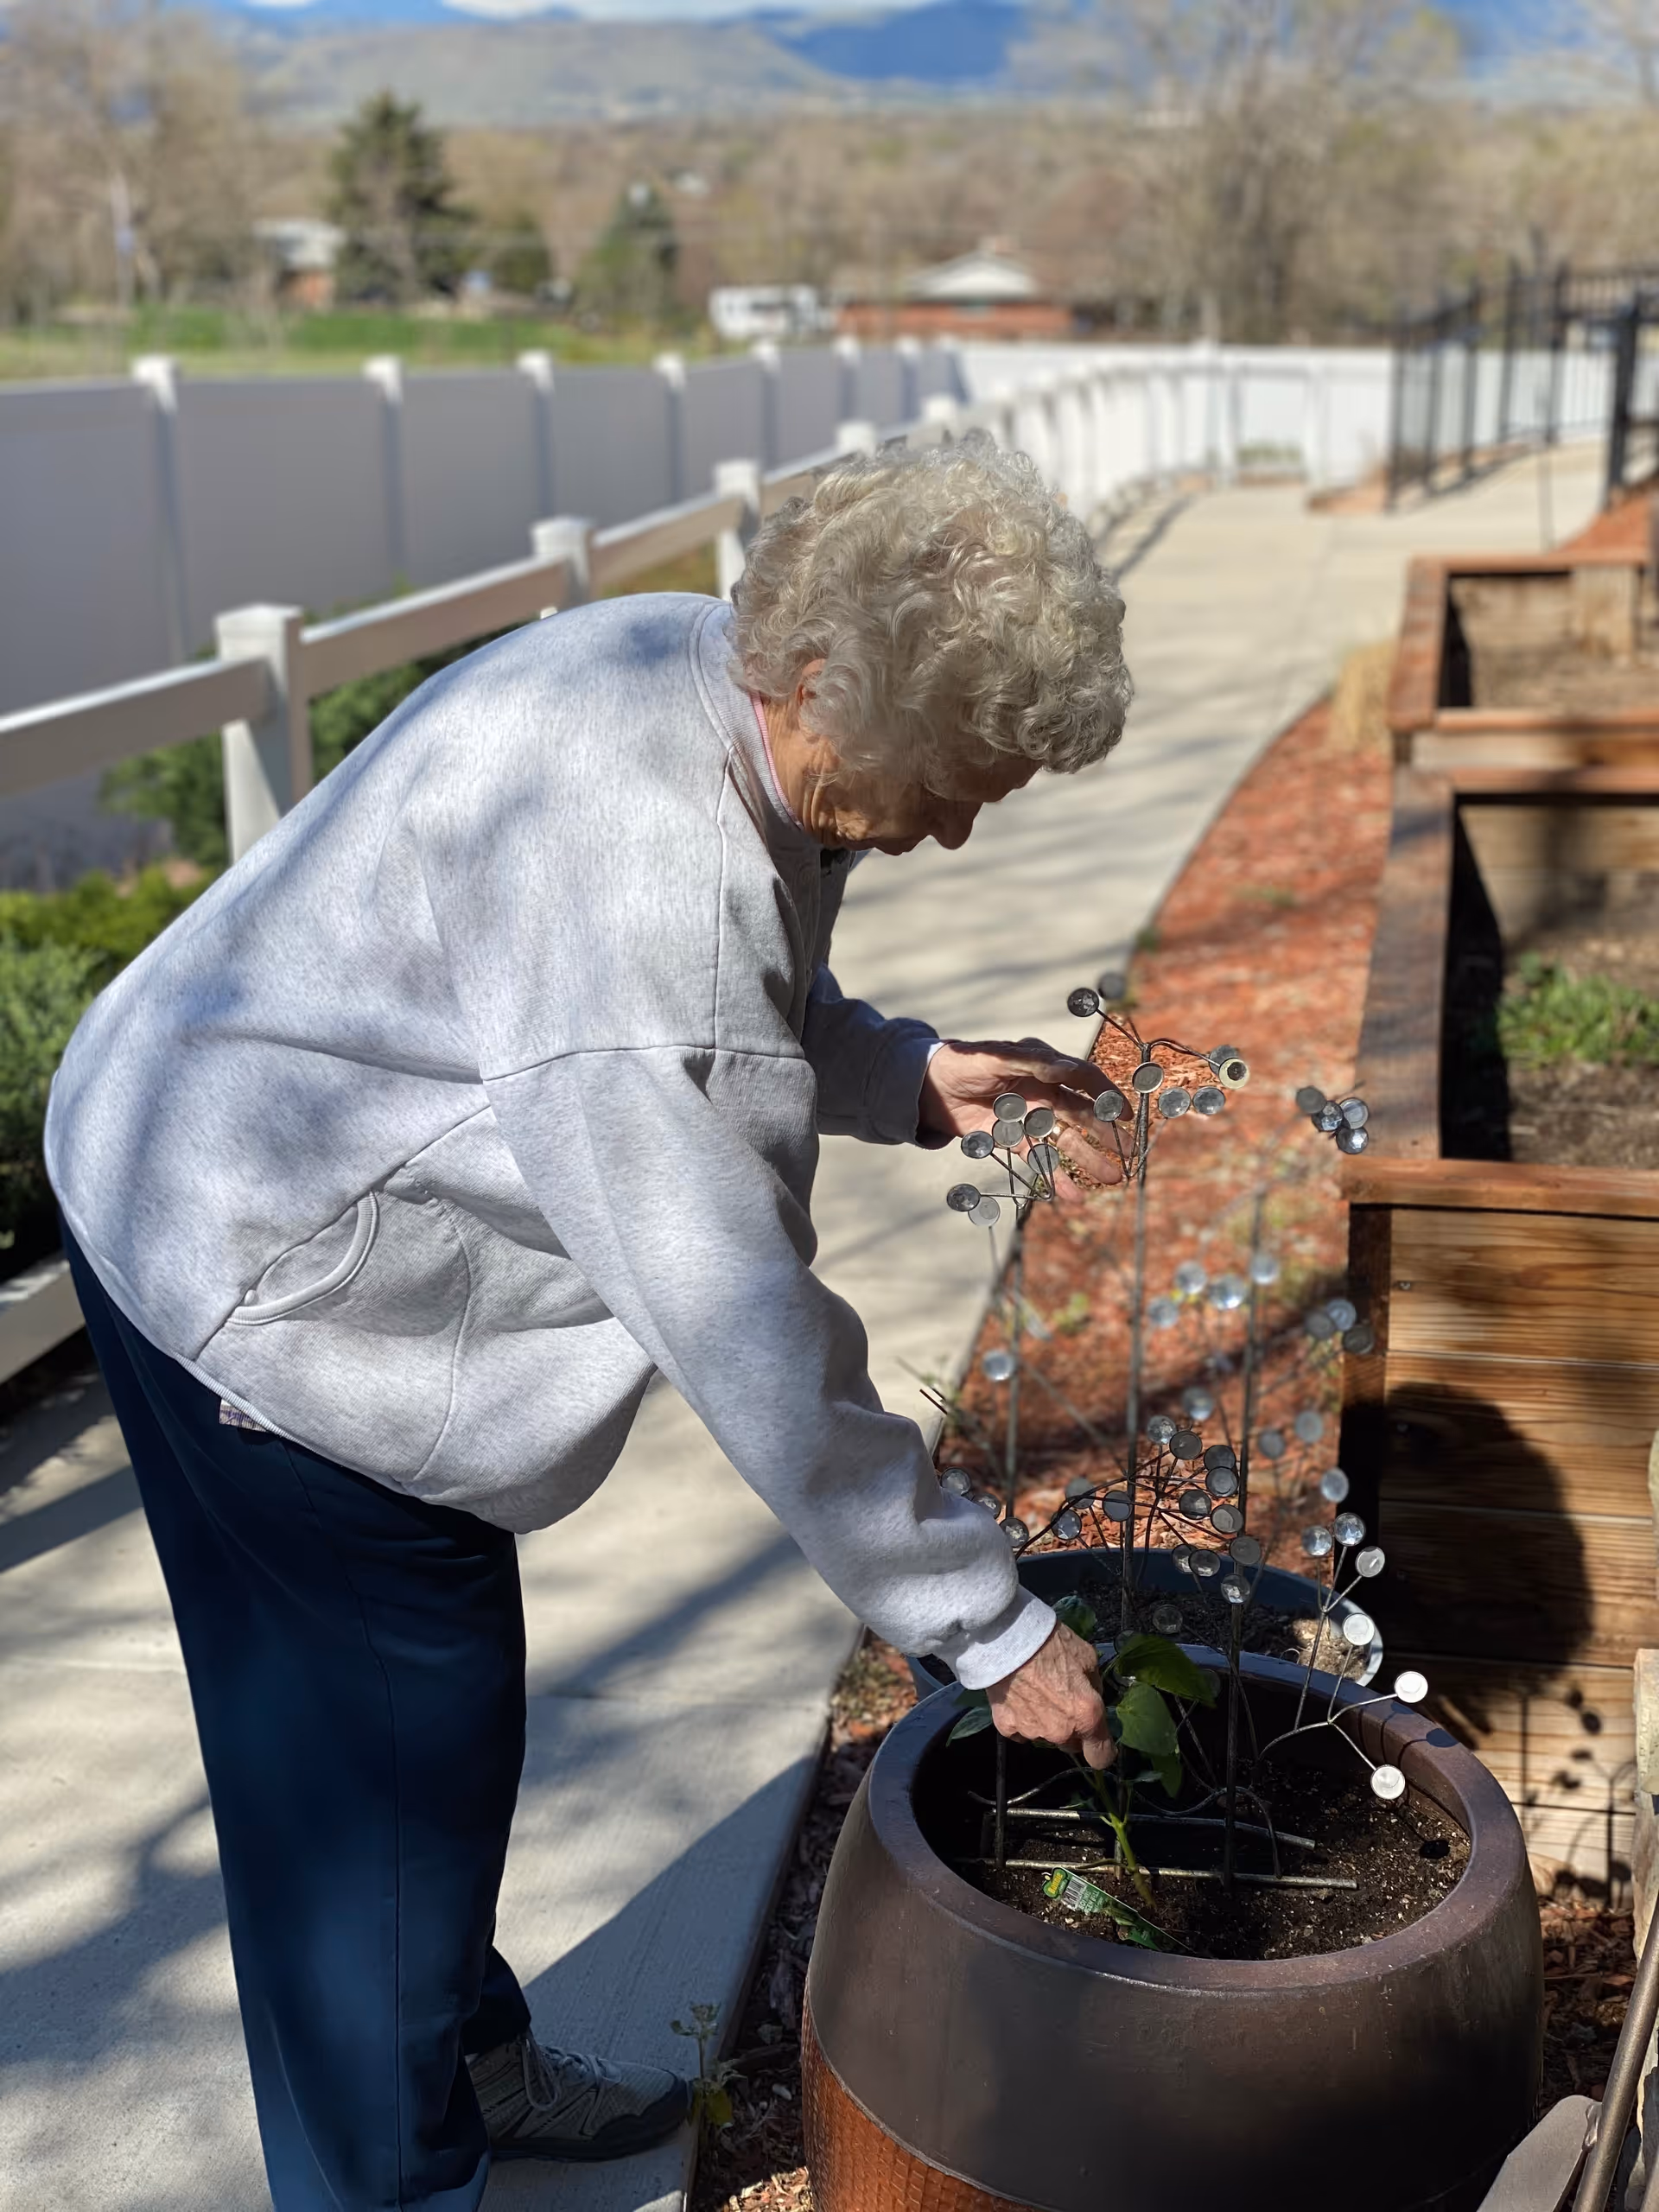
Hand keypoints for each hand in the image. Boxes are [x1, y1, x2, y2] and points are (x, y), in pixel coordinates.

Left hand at [919, 1038, 1123, 1179]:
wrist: (930, 1087)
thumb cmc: (963, 1062)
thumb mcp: (994, 1057)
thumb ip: (1030, 1063)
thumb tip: (1063, 1067)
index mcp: (1043, 1065)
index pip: (1083, 1079)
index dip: (1106, 1094)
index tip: (1125, 1112)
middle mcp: (1044, 1092)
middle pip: (1081, 1114)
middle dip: (1106, 1133)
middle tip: (1130, 1152)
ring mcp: (1031, 1117)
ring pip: (1066, 1140)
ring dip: (1089, 1159)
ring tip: (1113, 1178)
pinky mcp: (1015, 1139)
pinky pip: (1040, 1159)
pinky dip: (1056, 1177)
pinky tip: (1073, 1195)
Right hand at [988, 1621, 1114, 1771]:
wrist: (1007, 1637)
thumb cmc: (1052, 1643)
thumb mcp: (1087, 1657)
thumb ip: (1093, 1685)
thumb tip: (1090, 1696)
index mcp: (1086, 1715)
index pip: (1101, 1756)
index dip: (1102, 1749)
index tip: (1098, 1739)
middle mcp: (1061, 1731)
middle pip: (1071, 1744)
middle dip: (1072, 1728)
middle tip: (1062, 1699)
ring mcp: (1032, 1732)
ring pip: (1045, 1736)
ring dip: (1045, 1721)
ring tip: (1036, 1691)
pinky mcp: (1006, 1727)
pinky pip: (1019, 1730)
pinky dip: (1020, 1718)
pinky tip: (1018, 1696)